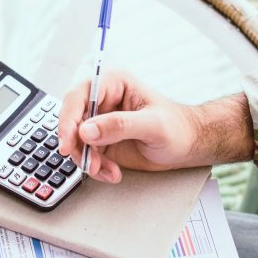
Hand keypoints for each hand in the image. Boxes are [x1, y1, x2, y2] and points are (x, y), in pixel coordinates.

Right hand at [58, 72, 253, 182]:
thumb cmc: (178, 128)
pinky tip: (113, 173)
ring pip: (76, 141)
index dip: (68, 119)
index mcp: (113, 84)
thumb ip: (119, 125)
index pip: (78, 96)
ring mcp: (100, 123)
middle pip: (72, 120)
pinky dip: (96, 168)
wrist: (188, 146)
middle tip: (89, 163)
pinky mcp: (101, 142)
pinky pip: (86, 155)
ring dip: (88, 160)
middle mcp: (102, 101)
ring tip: (107, 171)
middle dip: (78, 145)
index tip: (68, 142)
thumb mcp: (152, 126)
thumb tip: (86, 130)